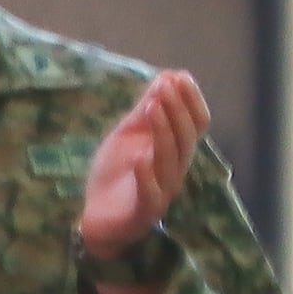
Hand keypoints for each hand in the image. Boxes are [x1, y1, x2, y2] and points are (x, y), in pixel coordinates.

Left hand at [79, 69, 209, 293]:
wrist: (97, 219)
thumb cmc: (117, 174)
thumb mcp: (128, 136)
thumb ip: (145, 110)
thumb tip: (166, 75)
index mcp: (176, 151)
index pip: (196, 123)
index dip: (190, 100)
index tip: (178, 76)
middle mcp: (176, 170)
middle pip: (185, 138)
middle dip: (176, 110)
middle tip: (163, 87)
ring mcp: (162, 192)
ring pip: (170, 161)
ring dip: (162, 132)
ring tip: (152, 108)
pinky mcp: (143, 212)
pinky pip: (150, 194)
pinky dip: (146, 175)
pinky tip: (141, 157)